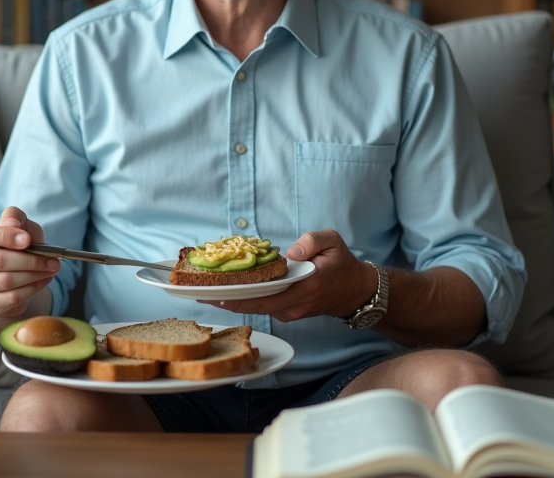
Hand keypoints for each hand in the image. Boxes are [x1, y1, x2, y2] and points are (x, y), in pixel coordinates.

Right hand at [0, 206, 58, 325]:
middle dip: (29, 259)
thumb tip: (13, 225)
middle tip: (52, 258)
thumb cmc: (12, 242)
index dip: (4, 236)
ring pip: (6, 281)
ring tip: (52, 267)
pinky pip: (13, 297)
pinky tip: (44, 279)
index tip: (27, 239)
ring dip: (35, 274)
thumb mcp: (16, 223)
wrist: (9, 270)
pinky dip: (33, 287)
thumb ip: (14, 218)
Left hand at [198, 229, 375, 322]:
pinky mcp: (287, 312)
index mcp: (307, 285)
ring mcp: (291, 312)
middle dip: (225, 299)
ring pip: (256, 308)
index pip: (267, 294)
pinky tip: (225, 289)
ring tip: (204, 290)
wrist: (355, 291)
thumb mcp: (333, 241)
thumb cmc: (342, 263)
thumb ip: (312, 240)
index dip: (240, 294)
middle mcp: (296, 304)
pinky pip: (262, 307)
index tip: (216, 291)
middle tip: (198, 292)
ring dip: (232, 300)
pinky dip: (244, 299)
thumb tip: (289, 252)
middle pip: (254, 306)